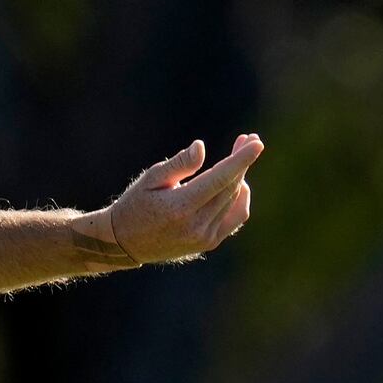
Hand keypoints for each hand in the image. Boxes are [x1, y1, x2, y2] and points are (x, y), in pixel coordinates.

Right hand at [101, 134, 262, 264]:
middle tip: (248, 139)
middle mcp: (196, 225)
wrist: (126, 243)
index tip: (257, 143)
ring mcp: (205, 237)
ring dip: (241, 177)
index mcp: (180, 207)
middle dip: (242, 161)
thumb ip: (178, 164)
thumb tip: (201, 147)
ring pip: (235, 200)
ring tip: (240, 156)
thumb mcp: (151, 179)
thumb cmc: (136, 204)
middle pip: (231, 187)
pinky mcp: (209, 243)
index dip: (241, 160)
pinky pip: (235, 217)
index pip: (220, 179)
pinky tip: (236, 182)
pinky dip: (238, 198)